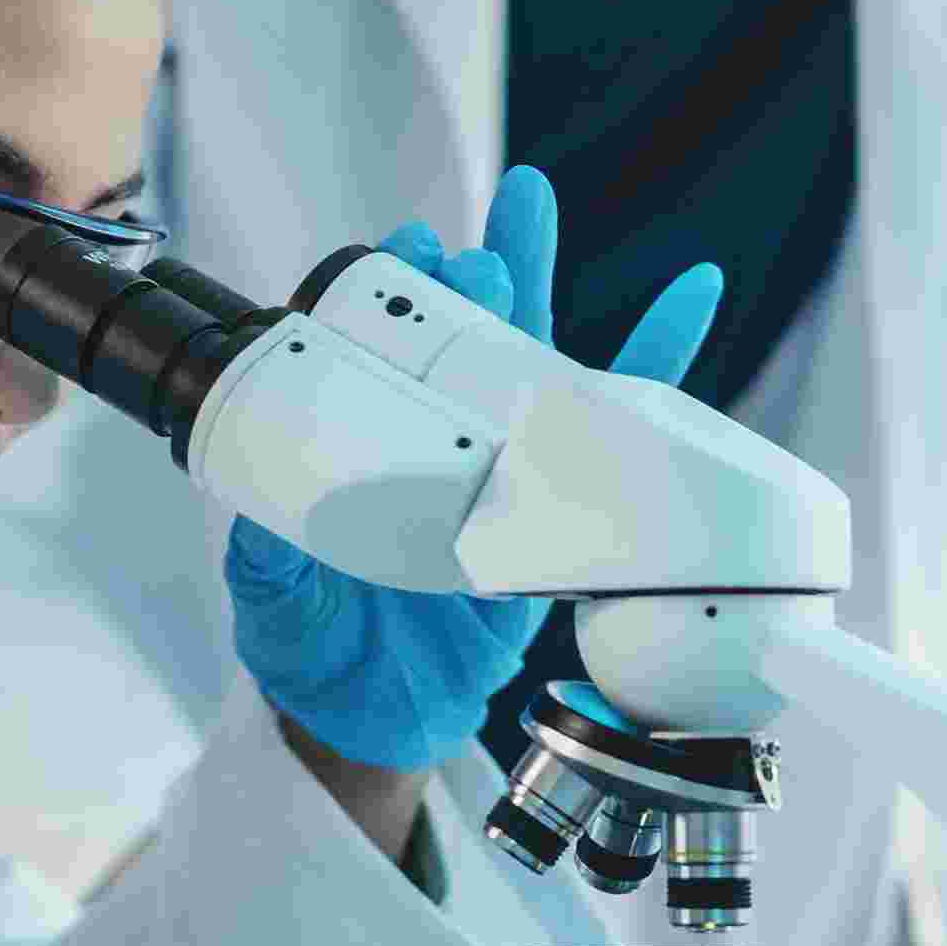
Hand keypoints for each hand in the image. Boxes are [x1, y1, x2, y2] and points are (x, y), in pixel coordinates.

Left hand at [226, 166, 722, 771]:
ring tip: (579, 222)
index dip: (400, 292)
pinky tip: (688, 302)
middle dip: (495, 266)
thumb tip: (258, 529)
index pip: (382, 351)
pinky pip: (617, 445)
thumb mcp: (278, 614)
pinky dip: (658, 375)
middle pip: (472, 339)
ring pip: (541, 369)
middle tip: (513, 213)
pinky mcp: (558, 524)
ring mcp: (501, 480)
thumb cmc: (316, 659)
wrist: (375, 732)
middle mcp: (437, 451)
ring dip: (559, 290)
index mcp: (365, 456)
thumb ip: (271, 571)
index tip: (417, 248)